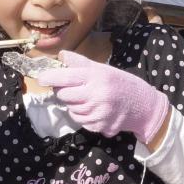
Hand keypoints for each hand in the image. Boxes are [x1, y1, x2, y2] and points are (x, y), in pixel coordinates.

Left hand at [34, 51, 170, 144]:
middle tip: (73, 88)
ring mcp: (97, 113)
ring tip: (88, 99)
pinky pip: (80, 121)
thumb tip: (61, 56)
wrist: (142, 105)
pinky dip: (82, 116)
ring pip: (70, 109)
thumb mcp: (103, 68)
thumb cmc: (121, 83)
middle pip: (63, 95)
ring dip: (74, 105)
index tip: (41, 78)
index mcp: (96, 77)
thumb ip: (80, 63)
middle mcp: (95, 95)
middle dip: (63, 91)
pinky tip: (94, 110)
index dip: (50, 78)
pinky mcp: (98, 126)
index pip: (65, 77)